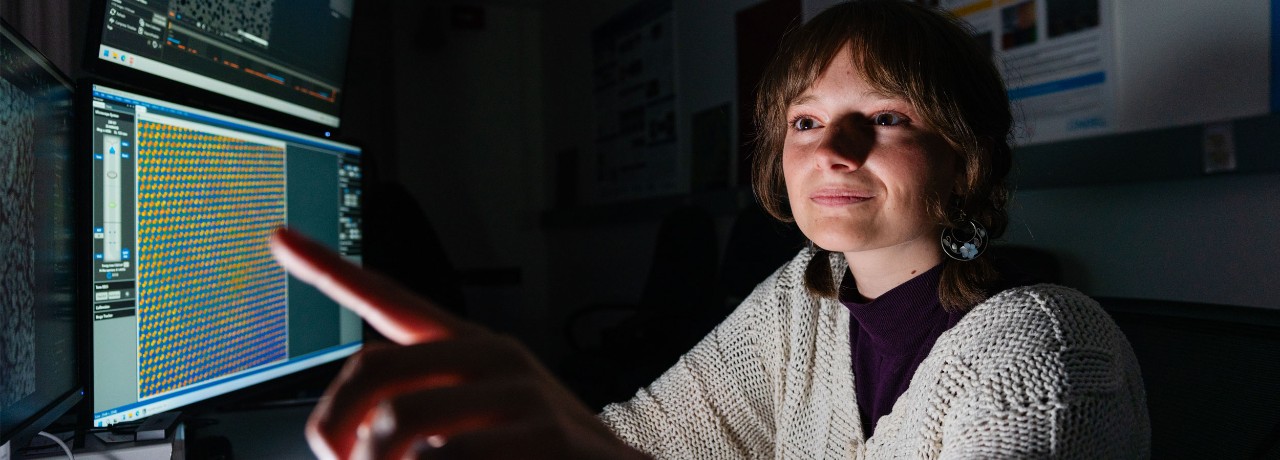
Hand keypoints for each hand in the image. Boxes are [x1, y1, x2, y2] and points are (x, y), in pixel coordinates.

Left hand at [270, 228, 646, 458]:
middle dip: (335, 429)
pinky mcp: (544, 434)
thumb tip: (339, 428)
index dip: (330, 268)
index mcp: (469, 348)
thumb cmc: (536, 458)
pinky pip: (447, 459)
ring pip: (398, 424)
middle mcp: (493, 356)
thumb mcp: (471, 424)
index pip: (390, 298)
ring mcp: (521, 392)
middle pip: (372, 369)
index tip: (281, 236)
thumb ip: (415, 410)